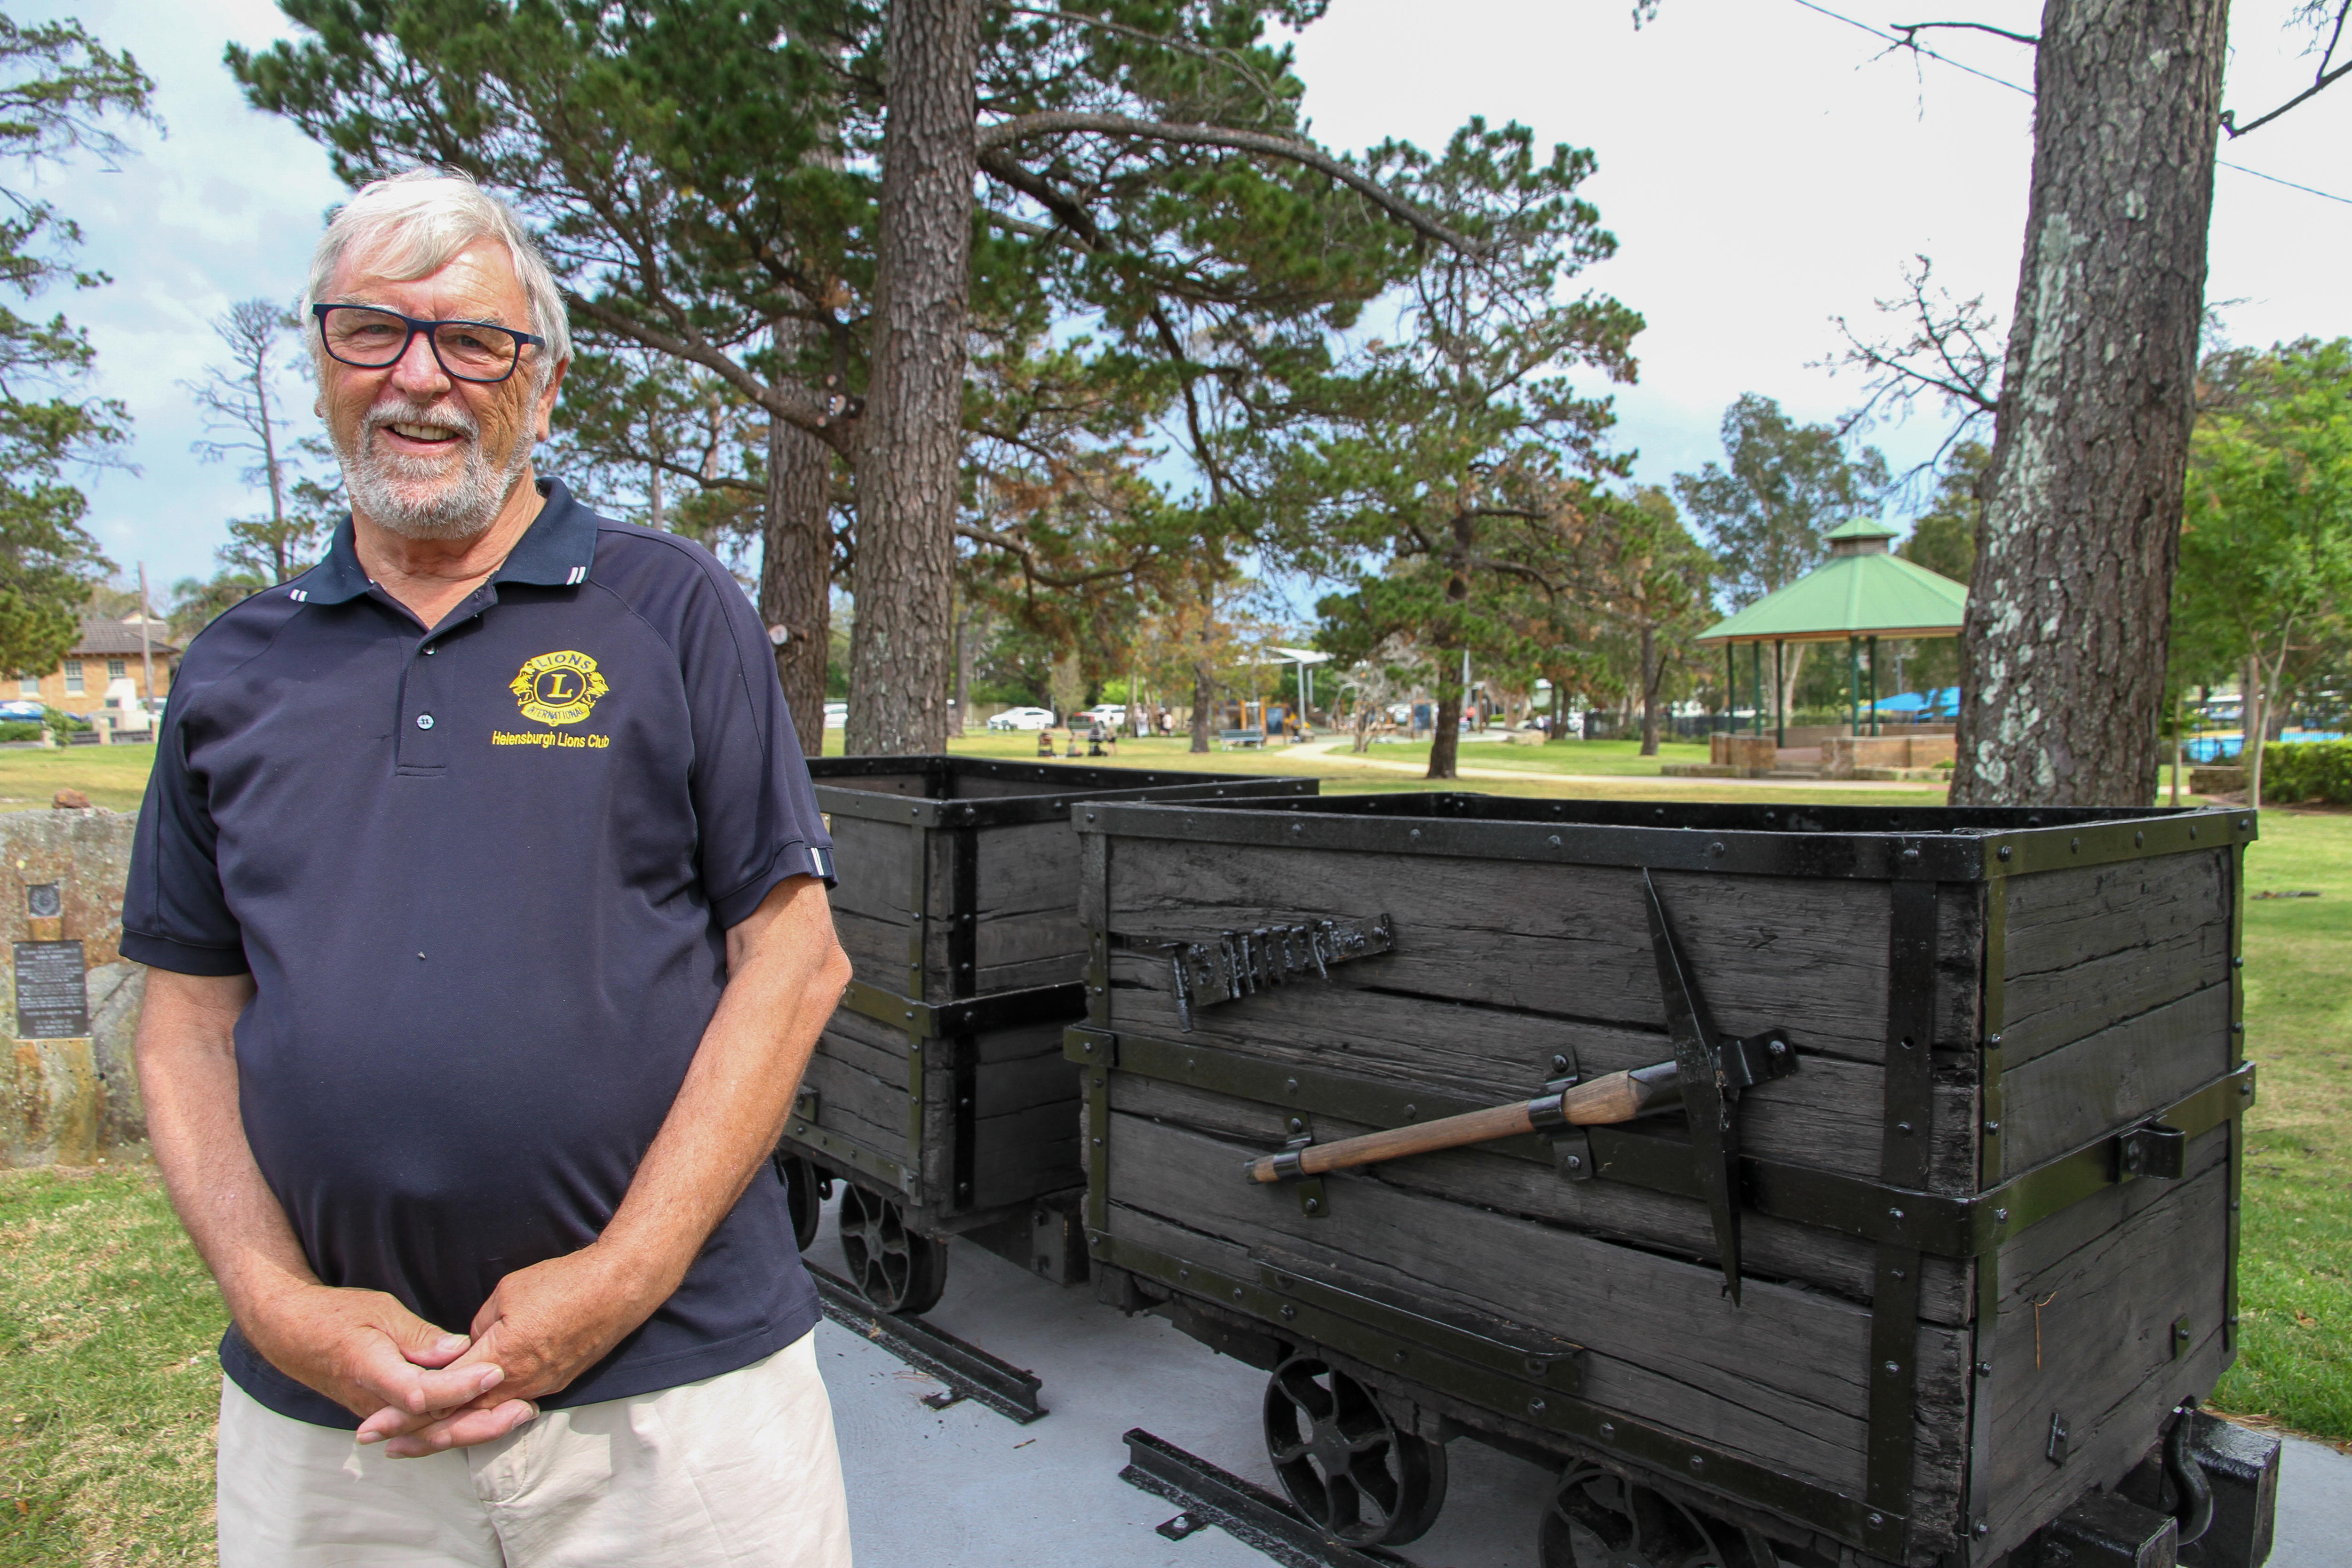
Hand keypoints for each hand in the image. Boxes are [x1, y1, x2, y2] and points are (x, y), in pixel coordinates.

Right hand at [240, 1279, 508, 1427]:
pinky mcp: (383, 1413)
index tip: (494, 1372)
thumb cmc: (336, 1315)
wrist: (292, 1333)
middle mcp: (374, 1403)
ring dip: (474, 1427)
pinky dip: (454, 1425)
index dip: (459, 1386)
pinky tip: (485, 1420)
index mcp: (371, 1372)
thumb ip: (417, 1335)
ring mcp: (378, 1413)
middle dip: (480, 1422)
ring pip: (430, 1431)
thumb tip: (457, 1350)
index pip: (420, 1392)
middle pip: (432, 1424)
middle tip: (523, 1410)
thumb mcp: (378, 1311)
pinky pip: (422, 1426)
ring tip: (516, 1416)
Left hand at [358, 1244, 660, 1457]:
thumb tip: (466, 1346)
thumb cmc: (563, 1282)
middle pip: (459, 1422)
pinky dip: (480, 1419)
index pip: (441, 1396)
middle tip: (382, 1445)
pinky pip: (508, 1408)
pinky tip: (465, 1420)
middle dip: (417, 1436)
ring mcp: (538, 1387)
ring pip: (484, 1420)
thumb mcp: (506, 1293)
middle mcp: (518, 1383)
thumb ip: (479, 1327)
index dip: (404, 1414)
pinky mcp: (553, 1383)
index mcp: (499, 1359)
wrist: (619, 1289)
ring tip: (417, 1441)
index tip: (373, 1426)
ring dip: (448, 1431)